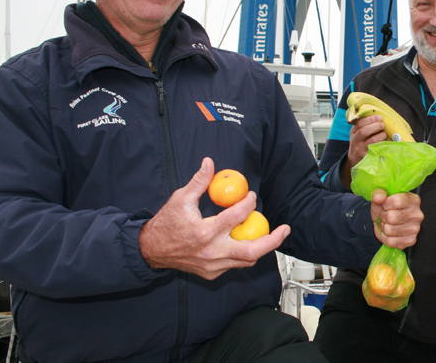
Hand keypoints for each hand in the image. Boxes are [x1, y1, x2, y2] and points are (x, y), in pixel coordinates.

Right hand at [139, 157, 289, 279]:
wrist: (151, 250)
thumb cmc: (166, 223)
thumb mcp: (180, 199)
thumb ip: (199, 181)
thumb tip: (209, 163)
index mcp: (204, 233)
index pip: (236, 217)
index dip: (248, 204)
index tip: (251, 197)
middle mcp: (211, 252)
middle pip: (252, 251)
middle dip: (272, 240)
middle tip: (285, 228)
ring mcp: (212, 266)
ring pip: (247, 261)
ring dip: (262, 247)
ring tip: (272, 235)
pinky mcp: (212, 273)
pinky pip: (235, 264)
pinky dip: (245, 254)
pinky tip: (248, 241)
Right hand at [340, 114, 388, 186]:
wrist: (354, 158)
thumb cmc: (359, 142)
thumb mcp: (357, 133)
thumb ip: (364, 125)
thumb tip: (378, 117)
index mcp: (353, 131)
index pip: (359, 123)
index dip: (370, 119)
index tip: (379, 117)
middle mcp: (355, 140)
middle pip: (364, 131)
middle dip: (375, 126)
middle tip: (382, 125)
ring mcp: (361, 148)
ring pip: (371, 141)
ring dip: (380, 135)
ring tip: (384, 133)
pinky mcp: (367, 155)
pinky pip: (376, 149)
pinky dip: (382, 144)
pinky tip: (384, 141)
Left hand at [370, 188, 422, 248]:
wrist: (387, 223)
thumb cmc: (386, 208)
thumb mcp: (380, 198)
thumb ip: (379, 194)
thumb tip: (378, 197)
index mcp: (414, 200)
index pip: (396, 201)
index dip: (385, 204)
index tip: (385, 204)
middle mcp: (418, 214)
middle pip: (391, 217)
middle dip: (383, 216)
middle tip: (385, 215)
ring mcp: (415, 229)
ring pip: (389, 230)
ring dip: (383, 227)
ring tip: (387, 223)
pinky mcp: (411, 240)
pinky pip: (390, 241)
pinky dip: (385, 237)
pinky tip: (389, 233)